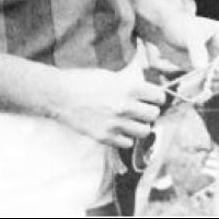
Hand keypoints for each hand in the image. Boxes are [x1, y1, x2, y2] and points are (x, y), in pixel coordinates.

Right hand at [49, 63, 165, 147]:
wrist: (60, 95)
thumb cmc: (85, 81)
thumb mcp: (112, 75)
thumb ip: (131, 82)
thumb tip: (148, 84)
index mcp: (128, 88)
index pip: (159, 96)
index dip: (157, 97)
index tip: (153, 98)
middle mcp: (124, 107)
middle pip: (154, 115)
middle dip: (150, 112)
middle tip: (142, 110)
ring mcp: (115, 124)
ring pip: (144, 131)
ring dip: (140, 126)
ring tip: (132, 121)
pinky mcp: (104, 137)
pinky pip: (128, 143)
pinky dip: (126, 137)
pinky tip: (119, 129)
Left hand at [147, 13, 218, 87]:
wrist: (165, 32)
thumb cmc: (180, 26)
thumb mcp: (190, 35)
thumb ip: (197, 50)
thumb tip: (202, 68)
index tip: (215, 70)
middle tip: (208, 81)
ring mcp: (216, 61)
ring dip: (215, 85)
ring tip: (202, 89)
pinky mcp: (206, 71)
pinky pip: (211, 84)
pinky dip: (206, 90)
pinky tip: (198, 96)